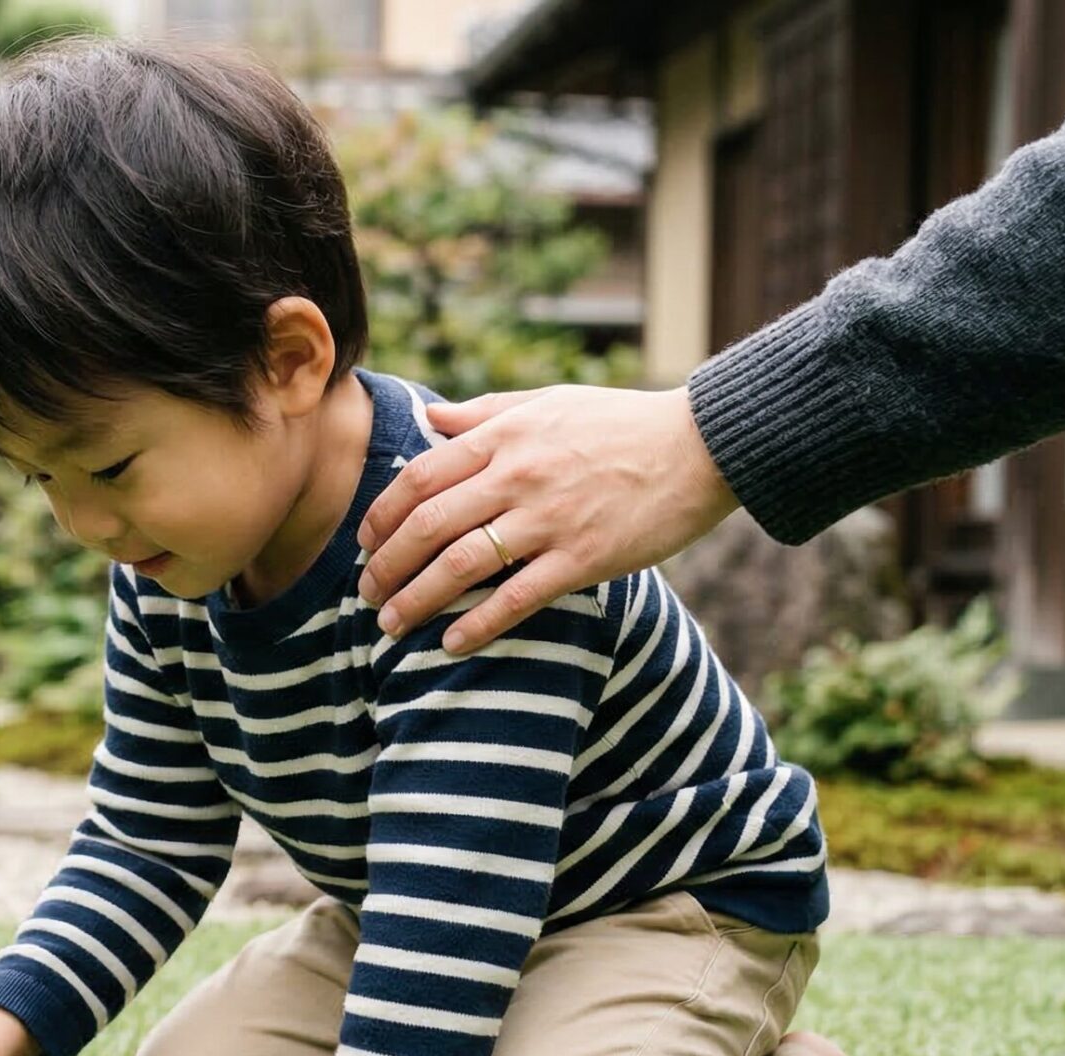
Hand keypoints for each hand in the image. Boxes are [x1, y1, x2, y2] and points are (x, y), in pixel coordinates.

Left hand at [355, 385, 741, 653]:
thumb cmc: (620, 423)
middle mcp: (516, 476)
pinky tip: (451, 644)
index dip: (382, 516)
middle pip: (427, 526)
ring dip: (416, 600)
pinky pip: (516, 598)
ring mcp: (549, 519)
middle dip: (386, 566)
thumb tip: (430, 418)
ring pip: (459, 565)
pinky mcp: (583, 558)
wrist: (699, 446)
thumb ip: (484, 413)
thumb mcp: (547, 402)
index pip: (419, 478)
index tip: (365, 543)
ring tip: (390, 624)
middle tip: (367, 593)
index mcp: (503, 437)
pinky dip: (477, 625)